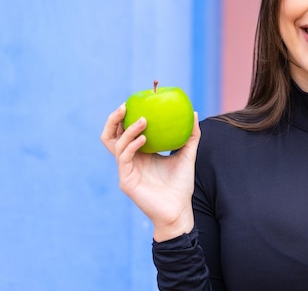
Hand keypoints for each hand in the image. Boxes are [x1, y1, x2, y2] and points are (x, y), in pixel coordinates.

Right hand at [100, 103, 200, 240]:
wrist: (179, 210)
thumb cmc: (181, 185)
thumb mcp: (187, 155)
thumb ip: (190, 136)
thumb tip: (193, 113)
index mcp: (140, 153)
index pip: (126, 130)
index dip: (126, 115)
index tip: (136, 99)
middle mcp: (130, 160)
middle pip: (111, 135)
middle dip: (114, 119)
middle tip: (126, 105)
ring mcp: (126, 170)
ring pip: (115, 144)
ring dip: (127, 129)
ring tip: (142, 120)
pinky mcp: (126, 180)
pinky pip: (124, 158)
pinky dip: (132, 145)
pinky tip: (144, 139)